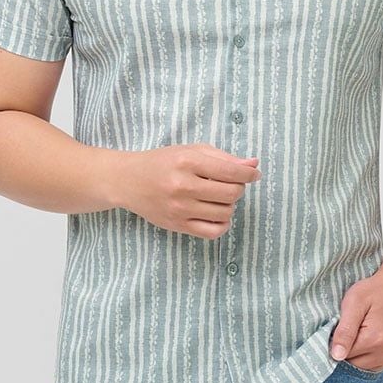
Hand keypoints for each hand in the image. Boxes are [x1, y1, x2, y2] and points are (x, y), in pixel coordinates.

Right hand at [115, 143, 260, 238]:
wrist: (129, 180)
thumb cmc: (163, 162)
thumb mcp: (191, 151)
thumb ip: (223, 158)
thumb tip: (253, 165)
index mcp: (188, 162)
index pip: (231, 172)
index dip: (249, 174)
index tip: (254, 174)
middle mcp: (183, 186)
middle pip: (231, 193)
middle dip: (238, 188)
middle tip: (230, 184)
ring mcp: (180, 209)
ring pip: (225, 213)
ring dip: (229, 205)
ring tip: (219, 197)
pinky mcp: (177, 226)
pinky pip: (212, 232)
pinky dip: (222, 224)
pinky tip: (217, 214)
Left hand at [329, 270, 382, 370]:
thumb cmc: (374, 292)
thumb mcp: (354, 303)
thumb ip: (345, 331)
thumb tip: (336, 355)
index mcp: (374, 340)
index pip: (341, 354)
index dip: (335, 339)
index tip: (338, 324)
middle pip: (349, 362)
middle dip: (344, 346)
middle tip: (350, 325)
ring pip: (357, 365)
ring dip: (353, 350)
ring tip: (358, 329)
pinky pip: (367, 365)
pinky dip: (361, 354)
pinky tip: (364, 337)